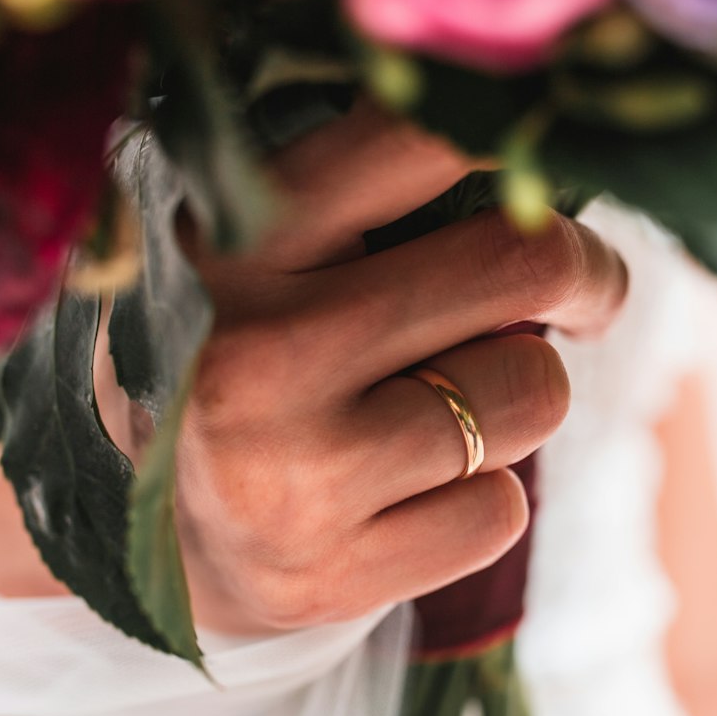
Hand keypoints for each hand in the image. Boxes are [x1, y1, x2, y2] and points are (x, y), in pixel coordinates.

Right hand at [163, 102, 627, 633]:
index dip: (526, 143)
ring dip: (522, 397)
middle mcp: (257, 352)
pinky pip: (501, 513)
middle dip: (588, 275)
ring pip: (531, 395)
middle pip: (524, 265)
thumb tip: (548, 172)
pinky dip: (483, 498)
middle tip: (587, 291)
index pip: (422, 137)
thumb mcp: (250, 247)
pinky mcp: (327, 578)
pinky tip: (416, 493)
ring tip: (456, 405)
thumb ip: (364, 196)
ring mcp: (293, 476)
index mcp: (234, 238)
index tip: (554, 177)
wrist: (128, 526)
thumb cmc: (230, 352)